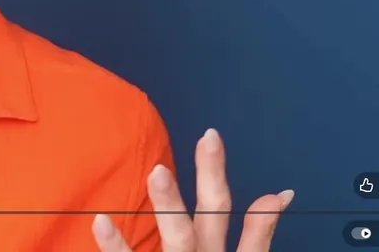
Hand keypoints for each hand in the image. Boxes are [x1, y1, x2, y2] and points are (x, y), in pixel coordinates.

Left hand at [92, 129, 292, 251]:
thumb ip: (257, 234)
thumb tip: (277, 195)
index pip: (223, 211)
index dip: (217, 175)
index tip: (209, 136)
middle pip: (204, 222)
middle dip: (201, 186)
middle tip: (191, 149)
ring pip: (177, 242)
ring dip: (167, 208)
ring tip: (155, 173)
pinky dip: (116, 246)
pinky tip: (100, 221)